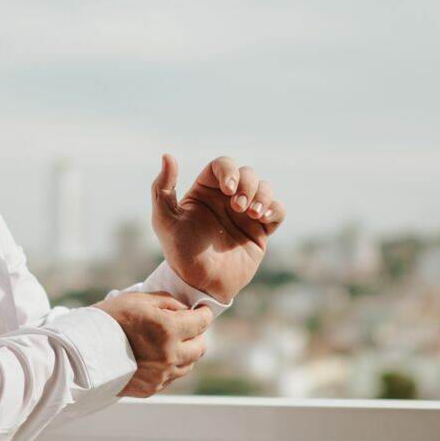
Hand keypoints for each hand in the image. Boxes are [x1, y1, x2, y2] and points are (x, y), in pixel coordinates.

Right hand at [91, 290, 211, 397]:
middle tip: (188, 327)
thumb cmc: (109, 320)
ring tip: (171, 343)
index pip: (202, 322)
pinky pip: (172, 377)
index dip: (204, 313)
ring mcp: (162, 375)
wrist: (83, 351)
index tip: (202, 310)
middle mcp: (170, 355)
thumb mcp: (139, 300)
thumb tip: (187, 309)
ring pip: (189, 364)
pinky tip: (157, 357)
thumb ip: (168, 302)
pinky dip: (171, 366)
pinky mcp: (152, 388)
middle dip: (197, 335)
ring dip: (186, 352)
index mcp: (169, 330)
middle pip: (201, 347)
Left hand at [151, 154, 285, 302]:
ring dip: (263, 195)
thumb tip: (167, 155)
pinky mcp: (261, 230)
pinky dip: (275, 209)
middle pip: (247, 173)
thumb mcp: (165, 221)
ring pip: (265, 188)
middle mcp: (227, 198)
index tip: (228, 189)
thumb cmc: (179, 253)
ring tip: (253, 214)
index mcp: (205, 191)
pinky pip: (277, 210)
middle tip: (239, 208)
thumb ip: (162, 189)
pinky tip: (264, 219)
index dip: (229, 171)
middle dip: (248, 185)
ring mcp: (245, 213)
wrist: (201, 284)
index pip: (222, 165)